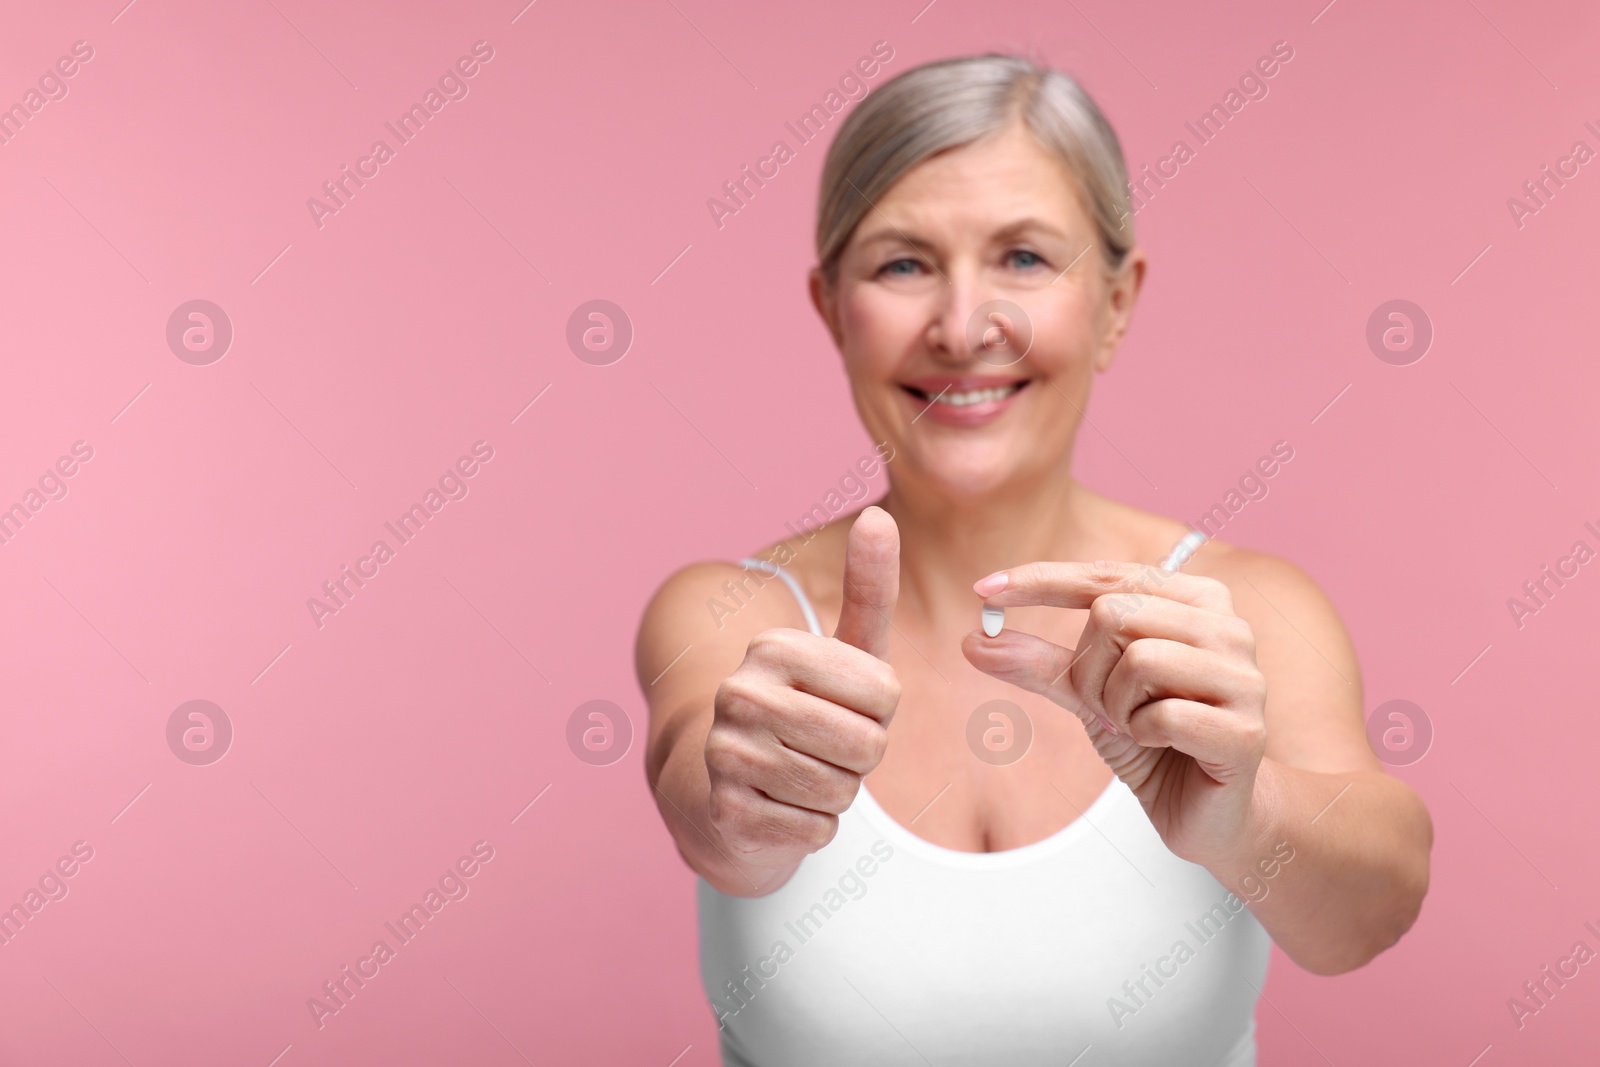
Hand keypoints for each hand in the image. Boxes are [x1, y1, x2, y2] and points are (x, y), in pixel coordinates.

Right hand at [704, 506, 901, 870]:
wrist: (720, 792)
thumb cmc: (803, 714)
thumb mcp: (845, 653)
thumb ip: (868, 588)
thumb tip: (879, 515)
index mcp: (773, 646)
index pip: (885, 695)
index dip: (880, 714)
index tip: (843, 709)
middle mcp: (741, 692)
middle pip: (868, 746)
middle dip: (860, 758)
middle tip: (823, 749)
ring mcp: (727, 753)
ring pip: (842, 791)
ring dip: (836, 794)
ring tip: (801, 776)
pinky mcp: (726, 811)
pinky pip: (817, 830)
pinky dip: (812, 828)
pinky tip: (780, 808)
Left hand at [961, 561, 1268, 867]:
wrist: (1213, 812)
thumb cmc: (1155, 741)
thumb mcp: (1087, 694)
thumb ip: (1039, 663)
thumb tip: (971, 640)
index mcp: (1195, 599)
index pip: (1106, 575)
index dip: (1041, 580)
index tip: (981, 589)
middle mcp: (1228, 625)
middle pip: (1113, 614)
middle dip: (1088, 670)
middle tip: (1108, 707)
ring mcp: (1244, 675)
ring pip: (1137, 659)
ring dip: (1115, 705)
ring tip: (1138, 726)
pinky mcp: (1245, 730)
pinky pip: (1159, 716)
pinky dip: (1141, 737)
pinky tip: (1162, 748)